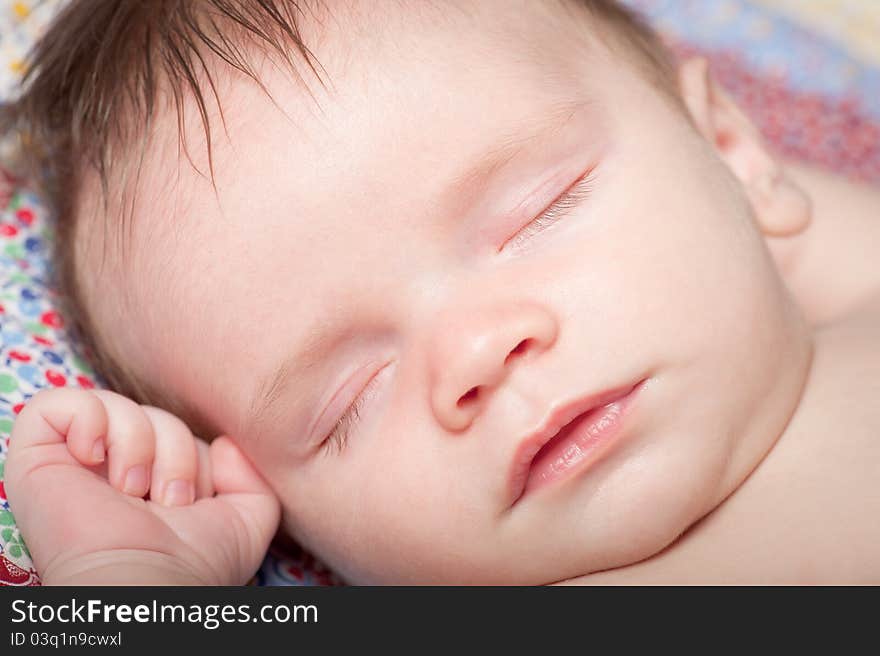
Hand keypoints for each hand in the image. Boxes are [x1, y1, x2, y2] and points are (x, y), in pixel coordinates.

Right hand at [4, 388, 279, 584]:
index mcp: (150, 480)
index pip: (179, 431)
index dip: (195, 456)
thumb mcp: (248, 518)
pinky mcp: (36, 457)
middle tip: (165, 501)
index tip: (193, 502)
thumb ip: (252, 475)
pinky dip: (87, 420)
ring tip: (132, 491)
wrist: (148, 583)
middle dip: (174, 453)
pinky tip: (93, 457)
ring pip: (115, 405)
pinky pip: (58, 402)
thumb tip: (224, 443)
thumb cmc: (195, 562)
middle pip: (155, 416)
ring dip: (137, 446)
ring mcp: (71, 462)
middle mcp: (109, 469)